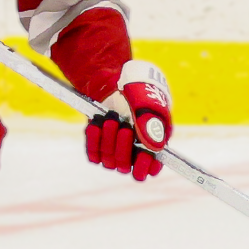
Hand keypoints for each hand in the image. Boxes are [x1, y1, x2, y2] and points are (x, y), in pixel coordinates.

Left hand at [86, 59, 171, 181]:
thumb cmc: (136, 90)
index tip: (142, 155)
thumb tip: (155, 147)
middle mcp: (134, 150)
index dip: (146, 166)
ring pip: (109, 161)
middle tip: (124, 128)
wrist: (114, 81)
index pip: (151, 168)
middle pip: (126, 167)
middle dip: (123, 148)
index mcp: (154, 143)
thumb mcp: (146, 102)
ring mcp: (115, 149)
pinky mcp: (99, 145)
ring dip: (108, 140)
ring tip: (110, 119)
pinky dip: (94, 140)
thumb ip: (150, 123)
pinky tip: (96, 124)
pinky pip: (94, 155)